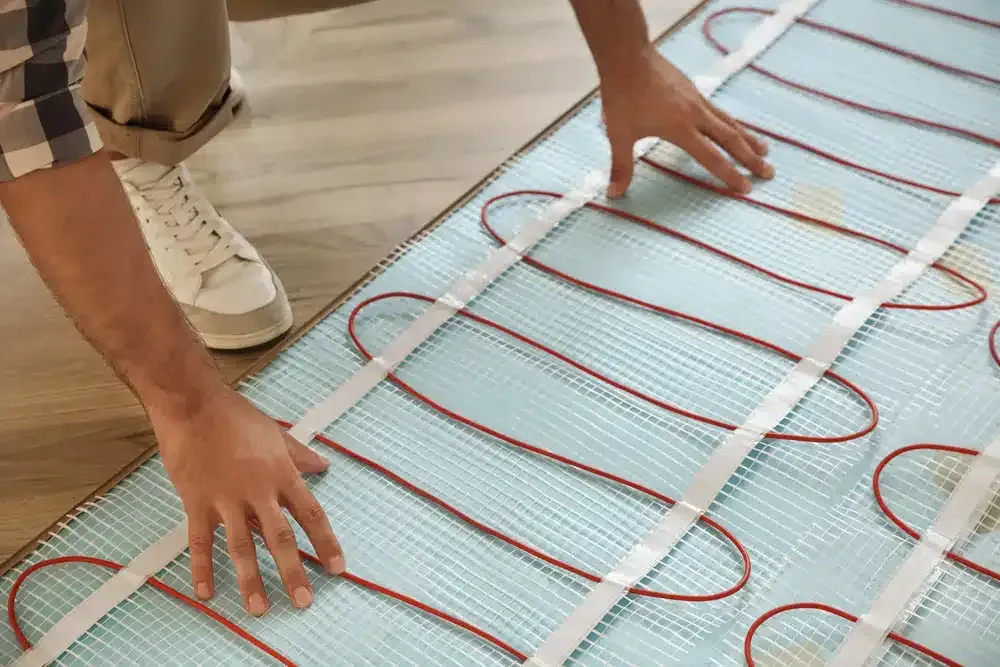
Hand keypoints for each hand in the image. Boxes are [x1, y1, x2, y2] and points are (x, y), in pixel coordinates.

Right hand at [152, 384, 343, 615]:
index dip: (325, 542)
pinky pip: (200, 541)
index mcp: (281, 473)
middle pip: (279, 537)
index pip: (310, 513)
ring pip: (241, 546)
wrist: (193, 404)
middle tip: (303, 602)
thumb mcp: (276, 433)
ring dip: (250, 579)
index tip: (338, 568)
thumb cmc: (237, 416)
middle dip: (293, 571)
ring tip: (259, 609)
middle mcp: (257, 490)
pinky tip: (207, 592)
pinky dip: (202, 567)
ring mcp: (226, 498)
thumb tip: (323, 467)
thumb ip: (299, 455)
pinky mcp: (196, 502)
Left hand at [600, 46, 773, 196]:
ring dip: (748, 138)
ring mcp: (697, 100)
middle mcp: (696, 115)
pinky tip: (735, 127)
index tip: (746, 188)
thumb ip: (621, 166)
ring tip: (765, 150)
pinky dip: (733, 123)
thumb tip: (614, 194)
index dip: (729, 174)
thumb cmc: (623, 96)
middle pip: (731, 140)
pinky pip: (720, 111)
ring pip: (730, 123)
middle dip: (750, 158)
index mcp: (681, 129)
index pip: (712, 157)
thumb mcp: (619, 134)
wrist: (628, 57)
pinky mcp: (693, 90)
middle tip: (769, 173)